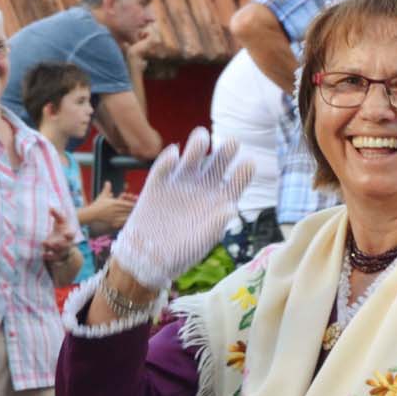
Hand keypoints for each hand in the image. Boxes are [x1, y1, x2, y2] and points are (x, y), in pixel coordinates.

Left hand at [40, 206, 78, 263]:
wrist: (62, 241)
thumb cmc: (61, 228)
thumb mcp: (60, 221)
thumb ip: (56, 214)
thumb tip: (51, 207)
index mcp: (69, 235)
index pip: (71, 235)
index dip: (69, 235)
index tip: (65, 233)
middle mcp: (67, 244)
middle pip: (66, 246)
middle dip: (60, 245)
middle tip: (53, 242)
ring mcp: (62, 251)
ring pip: (59, 253)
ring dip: (53, 249)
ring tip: (44, 243)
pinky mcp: (56, 256)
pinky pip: (54, 259)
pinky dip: (48, 257)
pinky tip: (42, 254)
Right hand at [77, 182, 135, 231]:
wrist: (92, 214)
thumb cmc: (98, 204)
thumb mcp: (103, 196)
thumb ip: (107, 189)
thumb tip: (107, 182)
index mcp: (116, 203)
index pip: (129, 204)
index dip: (134, 205)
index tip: (137, 205)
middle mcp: (116, 210)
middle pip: (130, 211)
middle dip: (135, 211)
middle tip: (139, 210)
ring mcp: (115, 217)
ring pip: (128, 217)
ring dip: (132, 216)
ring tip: (135, 216)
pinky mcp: (114, 223)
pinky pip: (123, 223)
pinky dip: (127, 222)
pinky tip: (129, 222)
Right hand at [105, 128, 254, 290]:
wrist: (147, 258)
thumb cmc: (180, 252)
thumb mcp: (201, 242)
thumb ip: (215, 225)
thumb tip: (231, 207)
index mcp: (218, 200)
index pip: (236, 181)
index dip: (243, 172)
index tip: (249, 163)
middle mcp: (202, 187)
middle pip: (217, 163)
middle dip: (224, 152)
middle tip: (231, 143)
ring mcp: (180, 183)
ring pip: (192, 158)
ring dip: (197, 146)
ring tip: (202, 137)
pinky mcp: (157, 184)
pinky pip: (164, 168)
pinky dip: (168, 159)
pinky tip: (174, 154)